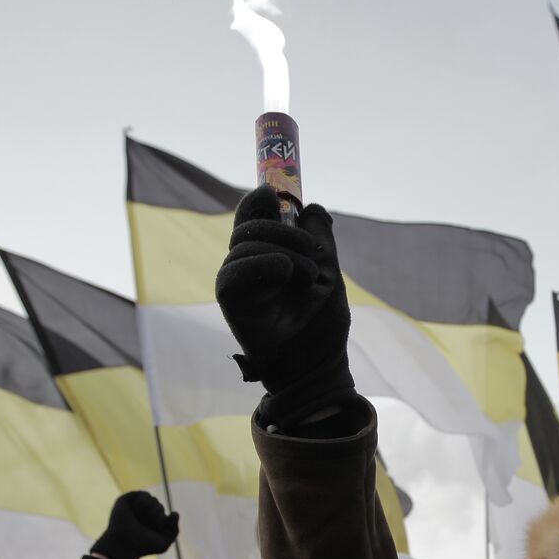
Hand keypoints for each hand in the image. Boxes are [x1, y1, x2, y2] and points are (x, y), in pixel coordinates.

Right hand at [92, 491, 178, 558]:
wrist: (125, 545)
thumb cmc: (143, 547)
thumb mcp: (164, 543)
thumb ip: (174, 529)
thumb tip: (175, 513)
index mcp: (148, 524)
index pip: (164, 515)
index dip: (162, 522)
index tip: (155, 530)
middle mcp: (140, 515)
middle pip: (159, 506)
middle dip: (157, 516)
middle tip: (146, 525)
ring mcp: (133, 507)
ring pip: (154, 500)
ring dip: (152, 510)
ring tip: (142, 518)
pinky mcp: (126, 501)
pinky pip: (144, 494)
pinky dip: (145, 502)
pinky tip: (138, 509)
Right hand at [215, 185, 355, 427]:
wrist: (319, 366)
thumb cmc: (323, 327)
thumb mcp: (328, 272)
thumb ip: (319, 239)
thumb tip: (312, 207)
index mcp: (268, 256)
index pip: (253, 215)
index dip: (260, 199)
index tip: (274, 192)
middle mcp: (248, 266)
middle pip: (249, 223)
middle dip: (286, 229)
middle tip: (313, 255)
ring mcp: (237, 283)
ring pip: (245, 242)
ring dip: (286, 251)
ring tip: (308, 279)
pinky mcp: (231, 301)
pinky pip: (234, 270)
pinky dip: (264, 264)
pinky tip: (286, 273)